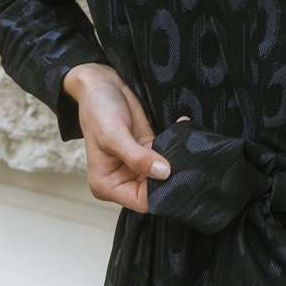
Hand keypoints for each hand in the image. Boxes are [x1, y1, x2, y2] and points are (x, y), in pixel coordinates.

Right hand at [64, 63, 188, 213]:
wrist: (101, 84)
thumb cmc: (98, 110)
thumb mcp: (114, 135)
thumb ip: (137, 157)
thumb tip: (164, 173)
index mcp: (107, 184)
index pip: (141, 201)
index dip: (159, 191)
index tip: (175, 173)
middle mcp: (122, 178)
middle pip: (155, 189)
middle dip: (171, 175)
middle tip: (186, 157)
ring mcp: (137, 165)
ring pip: (164, 173)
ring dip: (177, 159)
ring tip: (185, 142)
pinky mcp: (148, 149)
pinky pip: (167, 154)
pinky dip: (176, 143)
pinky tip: (183, 125)